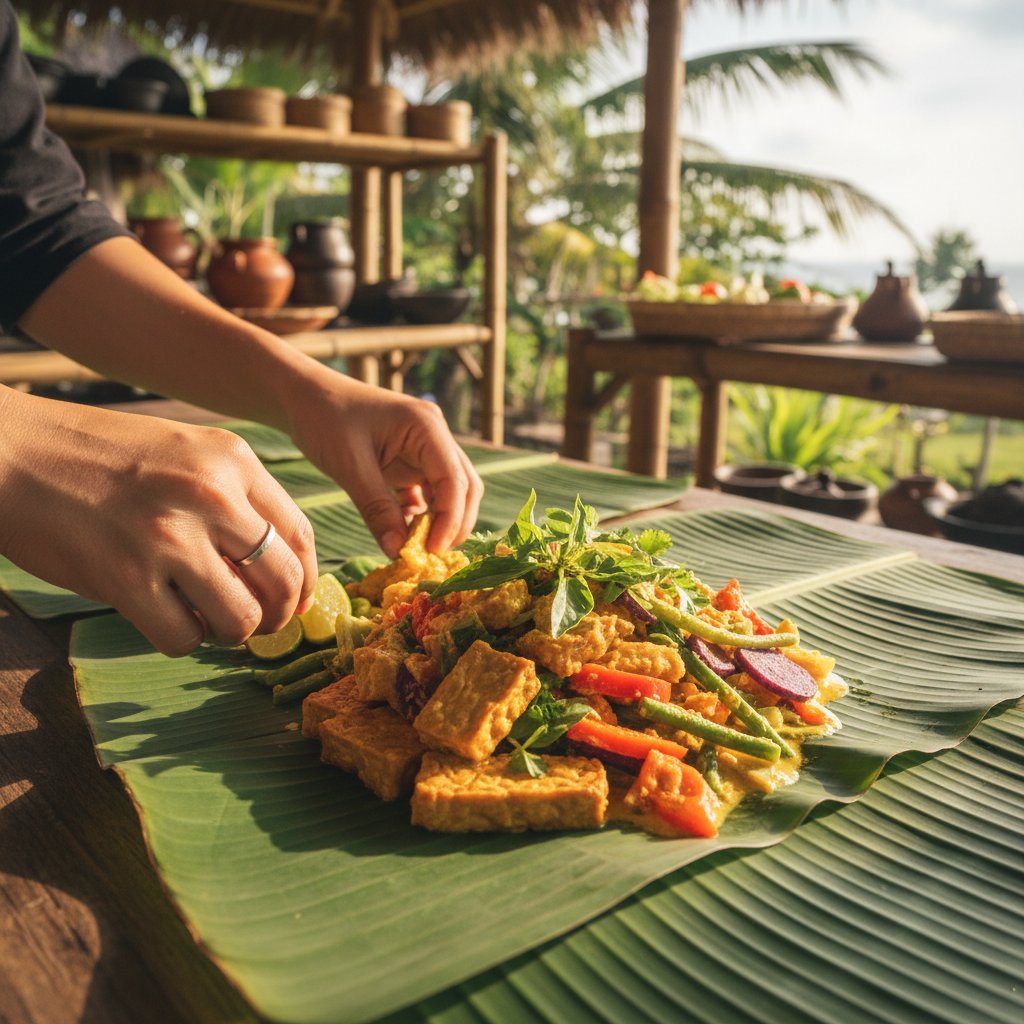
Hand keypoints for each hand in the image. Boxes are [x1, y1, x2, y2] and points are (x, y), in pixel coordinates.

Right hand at [0, 390, 316, 655]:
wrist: (11, 451)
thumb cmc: (98, 456)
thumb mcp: (184, 452)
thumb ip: (234, 497)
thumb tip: (278, 566)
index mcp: (232, 459)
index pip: (299, 536)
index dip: (305, 581)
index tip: (295, 601)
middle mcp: (211, 494)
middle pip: (283, 582)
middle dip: (277, 616)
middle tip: (257, 624)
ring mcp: (169, 536)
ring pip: (242, 619)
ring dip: (228, 632)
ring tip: (202, 616)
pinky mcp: (126, 577)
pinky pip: (184, 638)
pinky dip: (180, 639)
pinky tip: (161, 615)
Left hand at [285, 372, 483, 557]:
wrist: (302, 396)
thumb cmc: (323, 418)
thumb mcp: (349, 465)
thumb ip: (377, 509)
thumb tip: (398, 551)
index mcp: (426, 426)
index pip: (454, 479)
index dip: (450, 519)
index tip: (432, 552)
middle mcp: (434, 437)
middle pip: (464, 487)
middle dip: (453, 524)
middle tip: (431, 558)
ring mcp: (424, 450)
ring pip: (450, 493)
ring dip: (439, 523)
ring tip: (417, 551)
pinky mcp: (410, 464)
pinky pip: (427, 496)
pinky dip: (421, 518)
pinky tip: (404, 535)